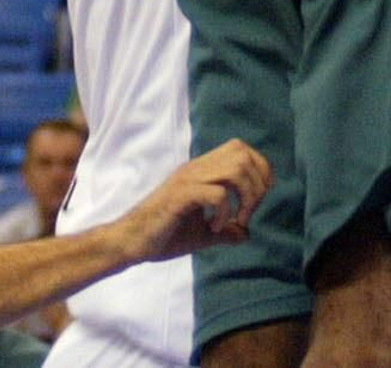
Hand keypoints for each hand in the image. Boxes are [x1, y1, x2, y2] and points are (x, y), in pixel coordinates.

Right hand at [121, 140, 270, 260]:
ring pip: (234, 168)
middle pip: (242, 153)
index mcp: (201, 171)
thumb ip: (225, 231)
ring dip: (246, 197)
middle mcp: (196, 168)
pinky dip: (224, 212)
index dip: (258, 170)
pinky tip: (214, 228)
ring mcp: (188, 179)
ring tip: (237, 221)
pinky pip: (216, 194)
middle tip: (247, 214)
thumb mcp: (202, 234)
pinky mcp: (180, 196)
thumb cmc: (163, 235)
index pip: (241, 149)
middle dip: (257, 184)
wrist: (132, 241)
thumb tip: (246, 234)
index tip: (257, 201)